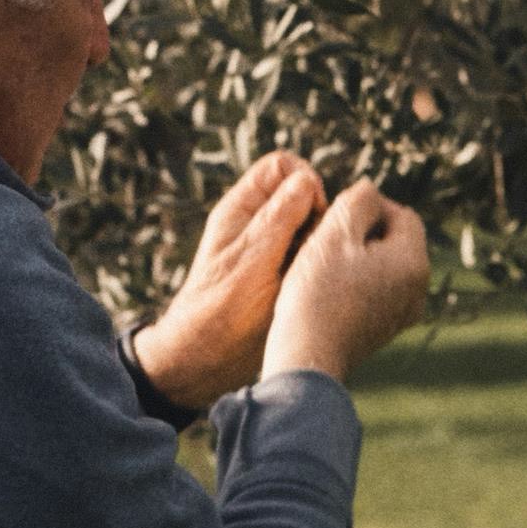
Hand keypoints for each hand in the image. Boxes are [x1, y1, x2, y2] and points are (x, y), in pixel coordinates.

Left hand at [130, 152, 325, 413]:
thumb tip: (308, 180)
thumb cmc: (220, 309)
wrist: (205, 360)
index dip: (305, 181)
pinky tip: (320, 286)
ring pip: (310, 227)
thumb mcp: (252, 259)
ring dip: (321, 243)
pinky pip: (310, 256)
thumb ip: (279, 218)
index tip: (314, 213)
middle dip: (319, 215)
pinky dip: (319, 264)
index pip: (282, 166)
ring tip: (319, 271)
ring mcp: (271, 251)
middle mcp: (257, 225)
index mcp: (241, 209)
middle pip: (302, 195)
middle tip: (320, 248)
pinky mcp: (282, 276)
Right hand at [261, 176, 428, 384]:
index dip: (367, 205)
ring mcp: (400, 314)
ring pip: (381, 265)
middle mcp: (417, 291)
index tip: (334, 214)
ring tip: (321, 260)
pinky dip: (353, 280)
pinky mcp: (381, 330)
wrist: (306, 358)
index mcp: (414, 264)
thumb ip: (357, 201)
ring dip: (354, 255)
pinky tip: (324, 285)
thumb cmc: (318, 294)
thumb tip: (369, 190)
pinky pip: (373, 290)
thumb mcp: (334, 233)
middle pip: (393, 240)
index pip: (402, 214)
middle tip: (324, 235)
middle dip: (360, 230)